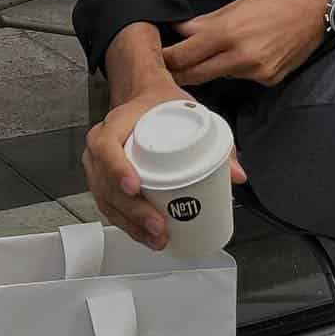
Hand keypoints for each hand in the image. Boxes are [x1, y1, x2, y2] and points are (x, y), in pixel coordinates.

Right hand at [82, 76, 246, 252]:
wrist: (143, 98)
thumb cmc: (159, 104)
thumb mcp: (188, 109)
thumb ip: (215, 140)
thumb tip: (236, 174)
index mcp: (117, 123)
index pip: (106, 146)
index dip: (116, 169)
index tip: (135, 186)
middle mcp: (101, 145)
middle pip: (106, 183)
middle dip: (133, 210)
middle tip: (158, 225)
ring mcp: (98, 166)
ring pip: (106, 201)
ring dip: (131, 224)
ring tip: (157, 237)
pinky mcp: (104, 182)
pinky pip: (110, 206)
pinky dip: (127, 224)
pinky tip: (145, 235)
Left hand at [162, 0, 331, 89]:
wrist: (322, 5)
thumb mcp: (240, 2)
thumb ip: (208, 21)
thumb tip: (182, 31)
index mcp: (229, 32)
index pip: (184, 55)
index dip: (166, 58)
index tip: (156, 57)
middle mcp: (242, 57)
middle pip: (195, 74)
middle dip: (179, 72)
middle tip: (166, 68)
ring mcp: (258, 71)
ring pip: (220, 75)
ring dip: (210, 68)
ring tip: (210, 54)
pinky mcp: (271, 79)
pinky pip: (243, 77)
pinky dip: (237, 68)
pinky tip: (247, 53)